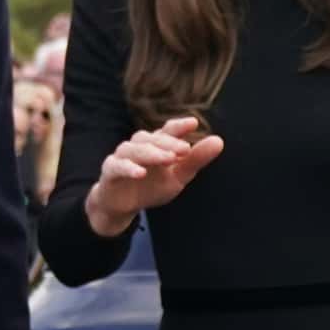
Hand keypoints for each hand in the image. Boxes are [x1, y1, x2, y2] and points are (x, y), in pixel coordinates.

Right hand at [82, 115, 224, 236]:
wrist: (123, 205)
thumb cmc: (151, 186)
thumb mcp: (178, 176)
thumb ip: (195, 160)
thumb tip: (219, 141)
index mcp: (156, 144)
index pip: (167, 131)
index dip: (178, 126)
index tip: (193, 123)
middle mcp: (139, 146)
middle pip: (152, 138)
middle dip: (168, 143)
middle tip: (184, 150)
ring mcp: (122, 157)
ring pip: (135, 149)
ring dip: (152, 153)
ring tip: (168, 159)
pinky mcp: (110, 171)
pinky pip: (117, 166)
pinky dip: (128, 168)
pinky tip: (140, 172)